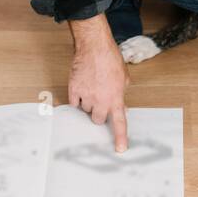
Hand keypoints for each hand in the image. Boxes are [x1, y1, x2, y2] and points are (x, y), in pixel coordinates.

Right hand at [67, 15, 129, 150]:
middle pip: (97, 119)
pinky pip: (73, 102)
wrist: (95, 47)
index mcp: (116, 99)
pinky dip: (76, 97)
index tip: (120, 150)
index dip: (120, 138)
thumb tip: (122, 107)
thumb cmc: (111, 59)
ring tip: (91, 86)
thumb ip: (122, 94)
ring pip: (84, 110)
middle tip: (99, 100)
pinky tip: (81, 86)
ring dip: (87, 103)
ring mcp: (86, 96)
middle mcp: (101, 101)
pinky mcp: (74, 90)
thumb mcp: (124, 78)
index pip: (119, 123)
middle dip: (98, 112)